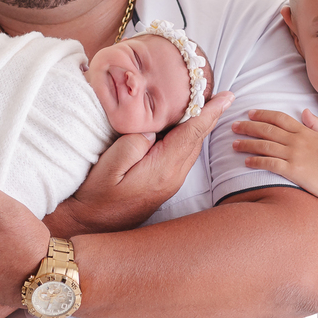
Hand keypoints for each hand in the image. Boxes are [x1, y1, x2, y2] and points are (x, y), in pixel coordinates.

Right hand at [51, 91, 234, 233]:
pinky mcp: (163, 185)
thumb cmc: (96, 196)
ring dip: (198, 126)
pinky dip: (187, 137)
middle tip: (217, 92)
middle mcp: (173, 177)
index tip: (227, 95)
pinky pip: (182, 155)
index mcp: (163, 169)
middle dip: (209, 114)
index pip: (192, 133)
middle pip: (196, 139)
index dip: (210, 112)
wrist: (90, 225)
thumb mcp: (108, 167)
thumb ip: (132, 145)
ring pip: (190, 147)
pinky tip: (182, 128)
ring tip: (204, 104)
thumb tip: (152, 131)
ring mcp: (170, 183)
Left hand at [231, 108, 317, 202]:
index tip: (250, 113)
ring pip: (265, 146)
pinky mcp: (292, 170)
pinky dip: (256, 162)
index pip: (280, 118)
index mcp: (305, 132)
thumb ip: (316, 123)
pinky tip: (246, 162)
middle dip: (248, 127)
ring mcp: (294, 155)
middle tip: (234, 126)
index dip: (263, 114)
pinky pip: (270, 163)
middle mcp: (297, 141)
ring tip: (234, 144)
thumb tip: (305, 111)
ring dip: (247, 144)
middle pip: (267, 130)